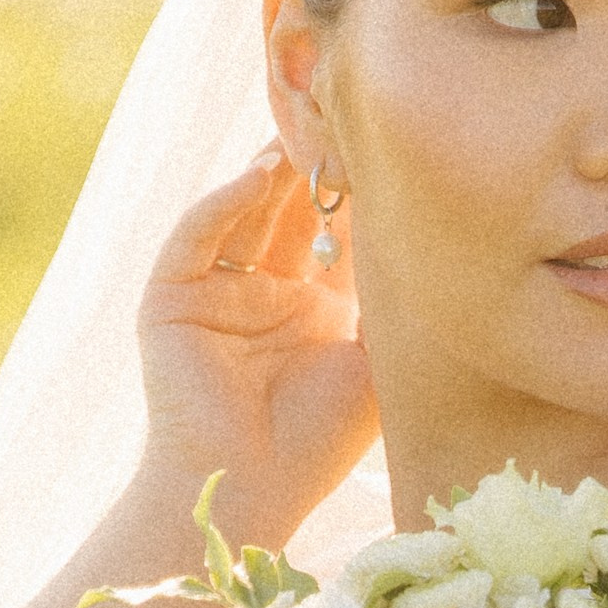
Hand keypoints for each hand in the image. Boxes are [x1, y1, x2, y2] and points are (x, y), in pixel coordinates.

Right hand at [136, 146, 375, 548]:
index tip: (390, 148)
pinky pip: (197, 236)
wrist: (251, 490)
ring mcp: (217, 294)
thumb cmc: (319, 444)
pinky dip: (224, 203)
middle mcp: (266, 294)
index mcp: (315, 311)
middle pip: (290, 213)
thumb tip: (435, 238)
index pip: (336, 234)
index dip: (360, 194)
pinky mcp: (172, 299)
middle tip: (346, 118)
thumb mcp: (375, 364)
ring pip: (245, 213)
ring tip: (306, 130)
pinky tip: (259, 176)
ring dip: (272, 171)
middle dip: (316, 169)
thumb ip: (394, 304)